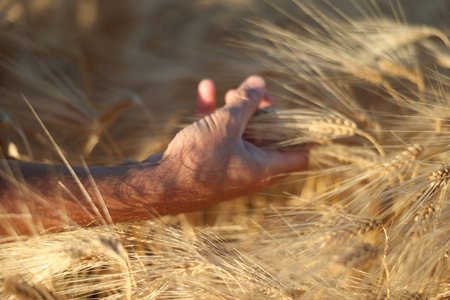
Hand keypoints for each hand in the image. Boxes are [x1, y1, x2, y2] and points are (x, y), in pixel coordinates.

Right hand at [161, 76, 307, 207]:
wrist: (159, 186)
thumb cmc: (199, 159)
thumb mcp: (226, 123)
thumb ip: (246, 101)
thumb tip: (260, 82)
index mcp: (265, 168)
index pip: (299, 155)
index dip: (301, 133)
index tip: (293, 113)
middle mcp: (250, 172)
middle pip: (268, 139)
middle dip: (261, 113)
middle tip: (254, 93)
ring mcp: (229, 169)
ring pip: (240, 136)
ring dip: (236, 112)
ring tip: (229, 90)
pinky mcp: (209, 166)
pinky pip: (218, 140)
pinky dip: (214, 118)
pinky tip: (205, 91)